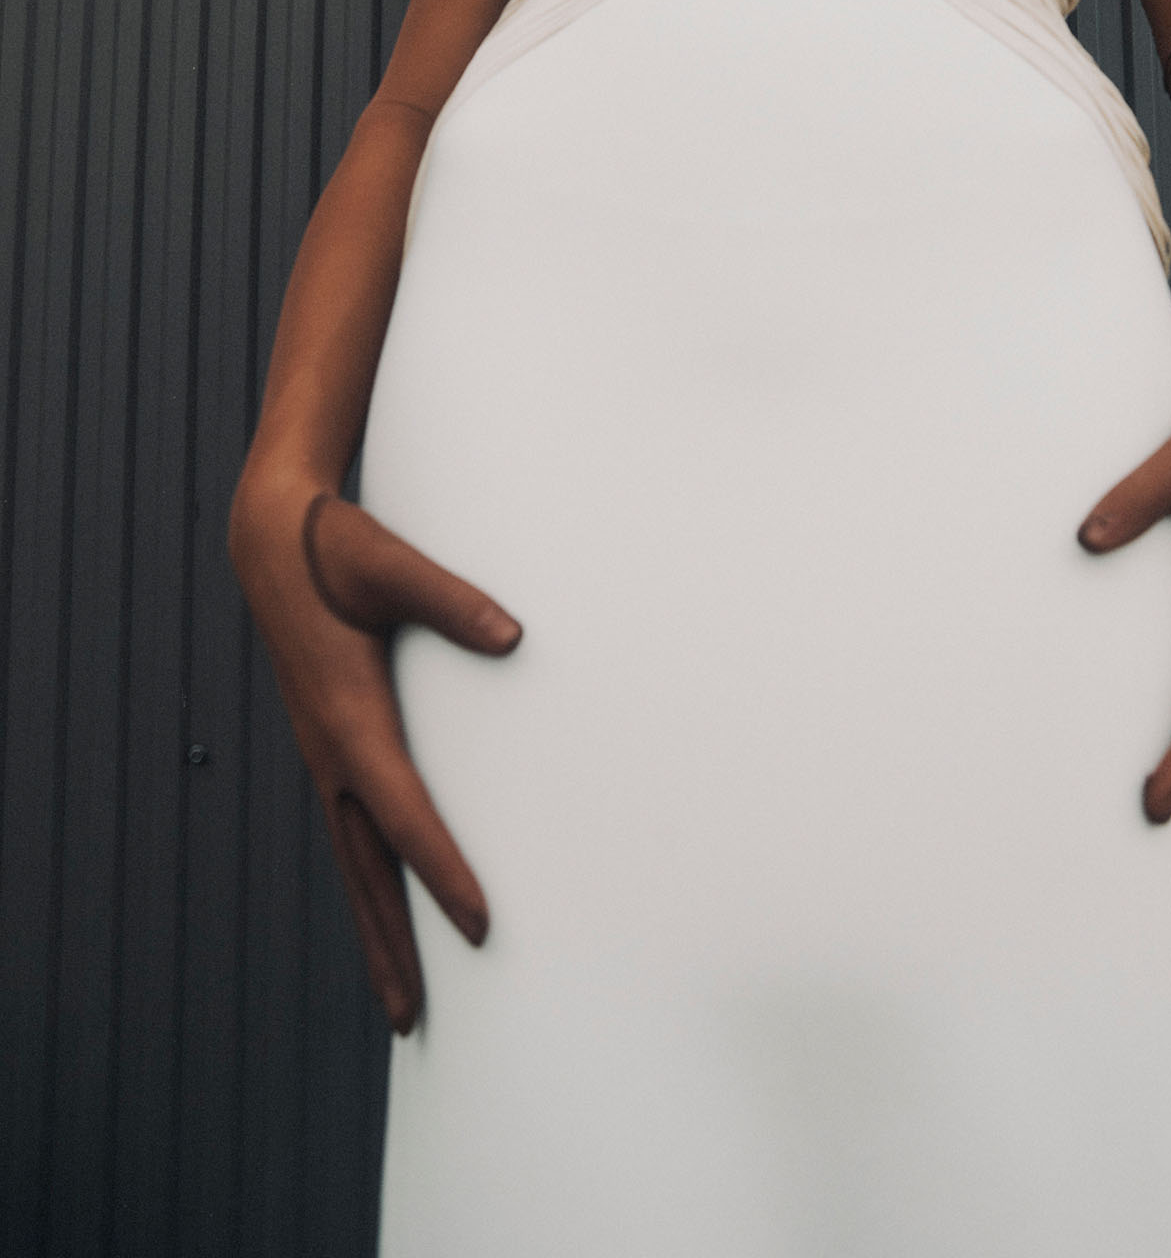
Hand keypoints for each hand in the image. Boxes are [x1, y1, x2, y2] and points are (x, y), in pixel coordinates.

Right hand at [228, 472, 522, 1032]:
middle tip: (414, 1020)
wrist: (271, 538)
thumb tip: (511, 635)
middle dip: (390, 945)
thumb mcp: (392, 564)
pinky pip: (351, 830)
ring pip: (353, 859)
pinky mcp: (328, 743)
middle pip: (366, 868)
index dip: (445, 872)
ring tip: (398, 997)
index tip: (479, 926)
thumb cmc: (335, 547)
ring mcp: (324, 752)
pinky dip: (368, 880)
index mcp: (350, 717)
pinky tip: (385, 903)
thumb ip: (453, 599)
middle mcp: (331, 750)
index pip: (407, 816)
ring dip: (375, 927)